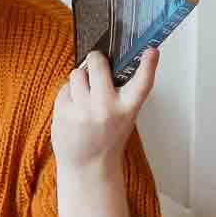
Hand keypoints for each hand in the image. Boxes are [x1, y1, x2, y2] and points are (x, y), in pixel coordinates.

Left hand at [53, 45, 157, 173]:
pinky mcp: (63, 113)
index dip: (149, 64)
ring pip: (77, 73)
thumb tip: (107, 61)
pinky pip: (63, 88)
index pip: (142, 82)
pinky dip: (68, 94)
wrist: (88, 166)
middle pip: (97, 64)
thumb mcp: (124, 117)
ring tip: (84, 96)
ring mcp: (83, 110)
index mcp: (127, 109)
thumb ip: (120, 92)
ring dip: (80, 79)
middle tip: (96, 63)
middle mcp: (106, 108)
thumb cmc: (106, 138)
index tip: (152, 50)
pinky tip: (74, 109)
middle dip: (95, 59)